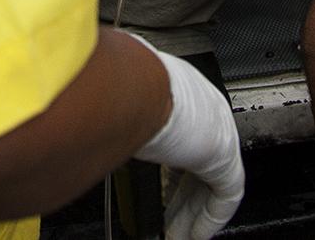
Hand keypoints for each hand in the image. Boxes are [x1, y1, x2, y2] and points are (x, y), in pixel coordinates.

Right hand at [125, 35, 244, 239]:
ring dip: (192, 212)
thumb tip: (88, 132)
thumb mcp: (118, 106)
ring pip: (209, 183)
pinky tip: (195, 234)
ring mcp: (219, 133)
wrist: (134, 91)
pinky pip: (224, 196)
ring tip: (178, 234)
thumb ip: (116, 124)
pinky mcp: (226, 158)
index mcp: (181, 92)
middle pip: (197, 165)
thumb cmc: (119, 89)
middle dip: (181, 197)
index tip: (160, 189)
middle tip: (168, 219)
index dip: (171, 169)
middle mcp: (205, 110)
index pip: (183, 137)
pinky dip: (208, 218)